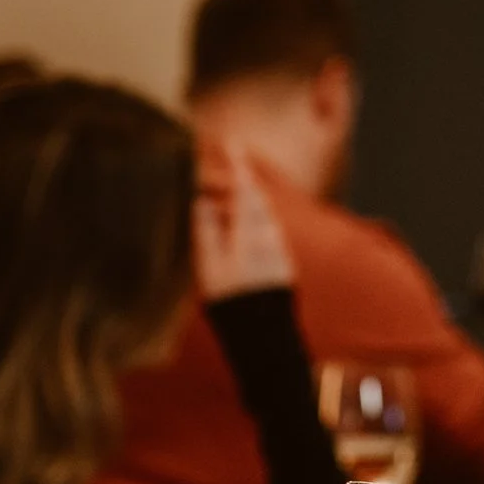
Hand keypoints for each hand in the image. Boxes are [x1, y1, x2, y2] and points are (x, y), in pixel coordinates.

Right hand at [192, 141, 294, 300]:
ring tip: (227, 200)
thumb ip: (205, 231)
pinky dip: (252, 226)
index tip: (231, 141)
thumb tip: (201, 202)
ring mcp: (279, 254)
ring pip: (261, 219)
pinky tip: (241, 232)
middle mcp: (270, 239)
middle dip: (240, 183)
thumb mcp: (209, 268)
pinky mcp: (283, 269)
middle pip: (254, 201)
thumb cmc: (232, 306)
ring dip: (245, 206)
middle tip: (226, 168)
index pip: (243, 189)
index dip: (236, 164)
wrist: (266, 341)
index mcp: (250, 233)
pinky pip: (266, 236)